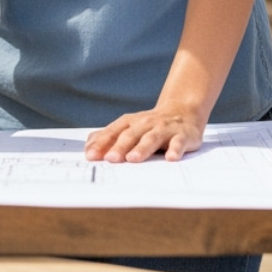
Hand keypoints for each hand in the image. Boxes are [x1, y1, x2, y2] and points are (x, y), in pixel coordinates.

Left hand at [84, 103, 206, 162]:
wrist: (182, 111)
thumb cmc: (150, 125)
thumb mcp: (129, 127)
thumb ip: (109, 136)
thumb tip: (88, 147)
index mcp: (130, 122)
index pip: (112, 132)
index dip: (101, 143)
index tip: (91, 156)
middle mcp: (145, 123)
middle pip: (130, 135)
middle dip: (119, 147)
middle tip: (110, 159)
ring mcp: (164, 128)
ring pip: (151, 138)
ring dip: (142, 148)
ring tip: (133, 158)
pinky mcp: (182, 135)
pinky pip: (178, 142)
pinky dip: (175, 150)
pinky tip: (171, 158)